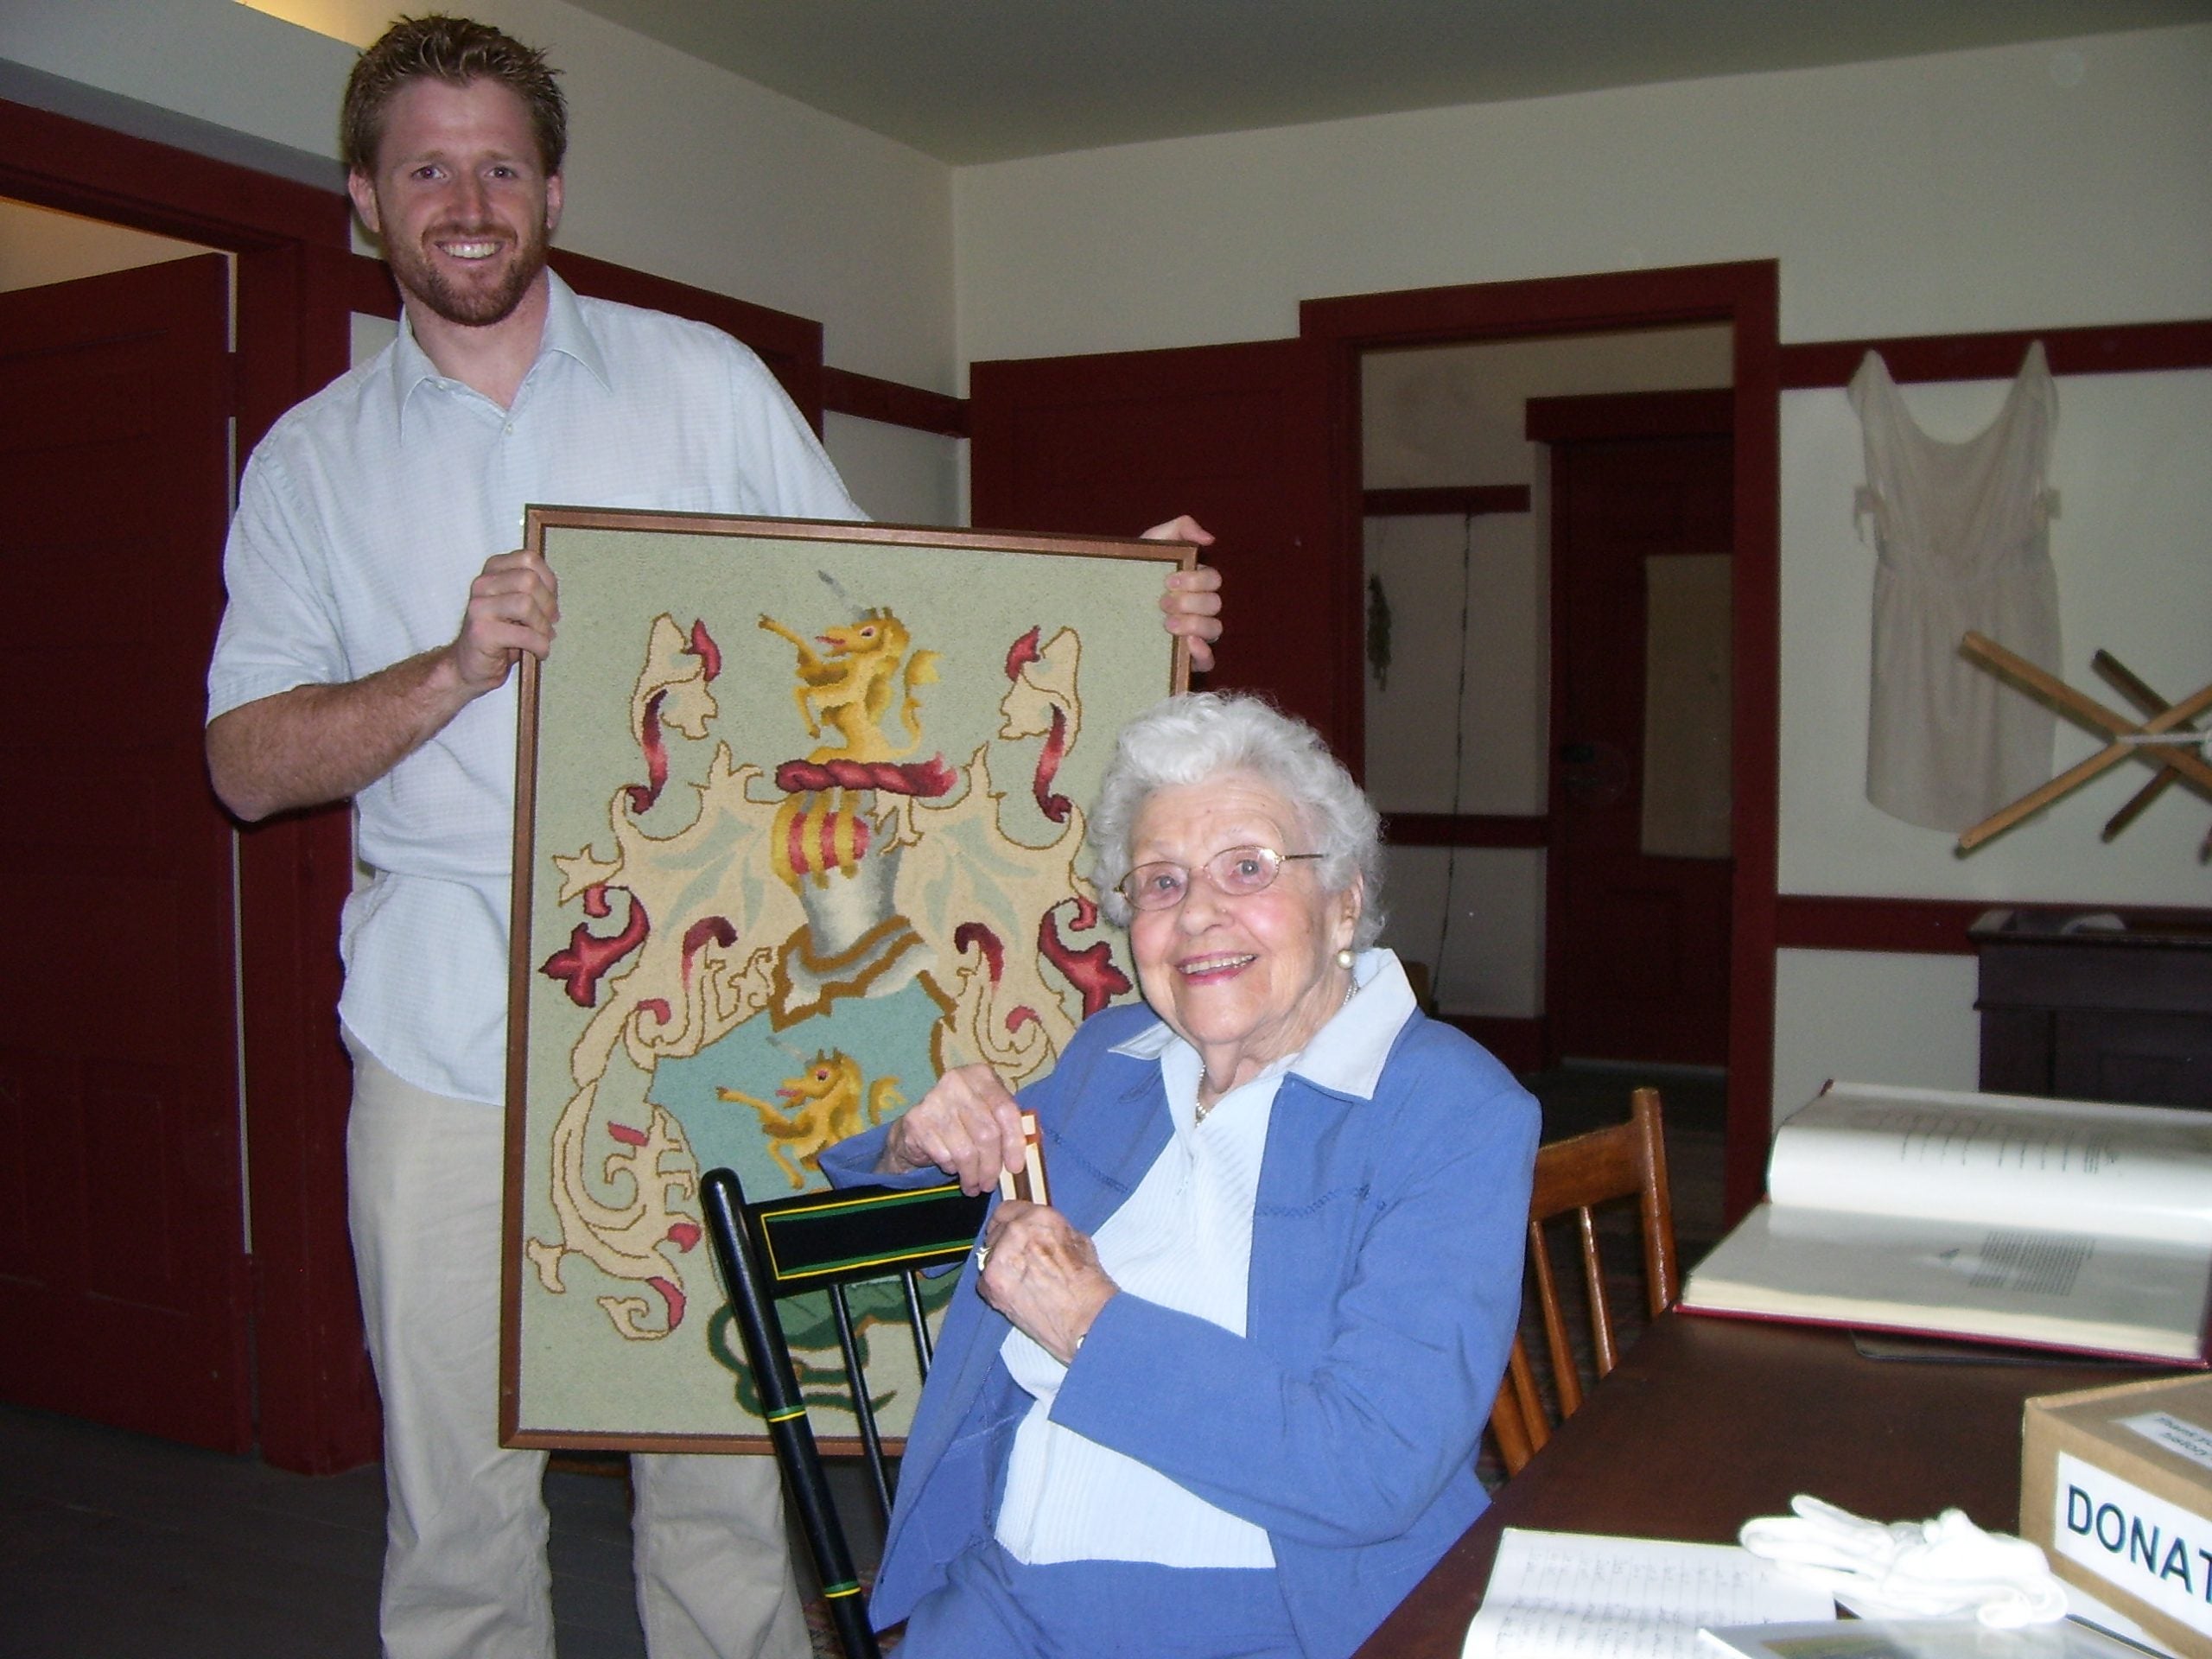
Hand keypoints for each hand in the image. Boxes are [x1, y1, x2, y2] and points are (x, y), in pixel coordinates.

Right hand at [451, 548, 557, 693]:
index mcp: (493, 570)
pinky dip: (540, 646)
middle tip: (549, 624)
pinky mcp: (482, 632)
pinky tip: (538, 652)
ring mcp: (479, 607)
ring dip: (543, 626)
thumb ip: (535, 592)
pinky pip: (525, 634)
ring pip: (526, 604)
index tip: (549, 603)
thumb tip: (555, 598)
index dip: (548, 581)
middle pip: (529, 580)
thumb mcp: (519, 606)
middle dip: (548, 605)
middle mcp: (482, 584)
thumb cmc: (501, 634)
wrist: (470, 665)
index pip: (529, 559)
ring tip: (542, 639)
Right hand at [880, 1063, 1024, 1193]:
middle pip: (986, 1134)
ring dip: (972, 1175)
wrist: (918, 1124)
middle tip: (990, 1184)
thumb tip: (1034, 1142)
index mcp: (980, 1075)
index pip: (1006, 1109)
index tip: (1016, 1167)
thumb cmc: (963, 1118)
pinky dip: (952, 1168)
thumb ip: (1011, 1123)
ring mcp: (933, 1100)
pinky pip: (944, 1156)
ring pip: (965, 1151)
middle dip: (991, 1167)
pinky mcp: (916, 1121)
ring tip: (974, 1185)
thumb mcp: (989, 1112)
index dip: (1014, 1142)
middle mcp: (956, 1082)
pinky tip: (952, 1168)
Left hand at [977, 1200, 1116, 1363]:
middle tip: (1018, 1261)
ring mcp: (1000, 1257)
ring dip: (999, 1264)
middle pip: (995, 1231)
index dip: (1009, 1220)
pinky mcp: (991, 1283)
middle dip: (1004, 1243)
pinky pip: (983, 1280)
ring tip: (1021, 1281)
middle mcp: (1016, 1231)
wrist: (1086, 1319)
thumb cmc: (1088, 1286)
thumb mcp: (1079, 1242)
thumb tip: (1040, 1233)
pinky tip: (1015, 1295)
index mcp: (1039, 1218)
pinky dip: (995, 1287)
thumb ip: (1053, 1231)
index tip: (1008, 1228)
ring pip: (987, 1254)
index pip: (1008, 1209)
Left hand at [1143, 515, 1222, 673]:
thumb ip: (1179, 528)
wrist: (1102, 603)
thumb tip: (1209, 539)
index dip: (1197, 579)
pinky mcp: (1186, 657)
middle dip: (1190, 602)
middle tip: (1161, 603)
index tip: (1168, 581)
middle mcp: (1198, 608)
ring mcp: (1194, 634)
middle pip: (1215, 604)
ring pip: (1215, 629)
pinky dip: (1203, 652)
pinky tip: (1188, 644)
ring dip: (1194, 624)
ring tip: (1166, 625)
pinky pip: (1209, 660)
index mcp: (1194, 583)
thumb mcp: (1150, 544)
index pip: (1213, 579)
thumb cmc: (1129, 572)